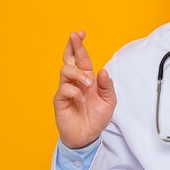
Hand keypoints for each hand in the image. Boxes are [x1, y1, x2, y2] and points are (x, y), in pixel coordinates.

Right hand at [53, 31, 116, 148]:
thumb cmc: (97, 117)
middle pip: (69, 58)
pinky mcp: (60, 100)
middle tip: (74, 36)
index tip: (81, 33)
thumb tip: (102, 71)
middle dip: (72, 46)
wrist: (88, 136)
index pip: (82, 58)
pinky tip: (80, 100)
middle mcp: (75, 81)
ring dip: (79, 74)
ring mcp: (66, 89)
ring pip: (66, 70)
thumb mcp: (109, 101)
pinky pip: (64, 88)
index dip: (80, 45)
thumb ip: (107, 86)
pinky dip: (75, 92)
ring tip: (88, 85)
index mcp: (87, 78)